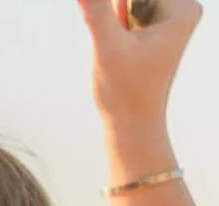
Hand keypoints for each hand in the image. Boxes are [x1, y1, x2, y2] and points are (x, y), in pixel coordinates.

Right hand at [85, 0, 201, 130]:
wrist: (132, 121)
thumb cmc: (126, 90)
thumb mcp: (108, 46)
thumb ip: (96, 10)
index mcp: (182, 8)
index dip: (116, 5)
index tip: (115, 33)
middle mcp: (182, 8)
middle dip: (116, 12)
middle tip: (119, 43)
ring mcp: (170, 17)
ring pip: (128, 1)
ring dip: (114, 19)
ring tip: (121, 48)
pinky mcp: (156, 26)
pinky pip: (128, 9)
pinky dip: (116, 23)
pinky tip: (120, 47)